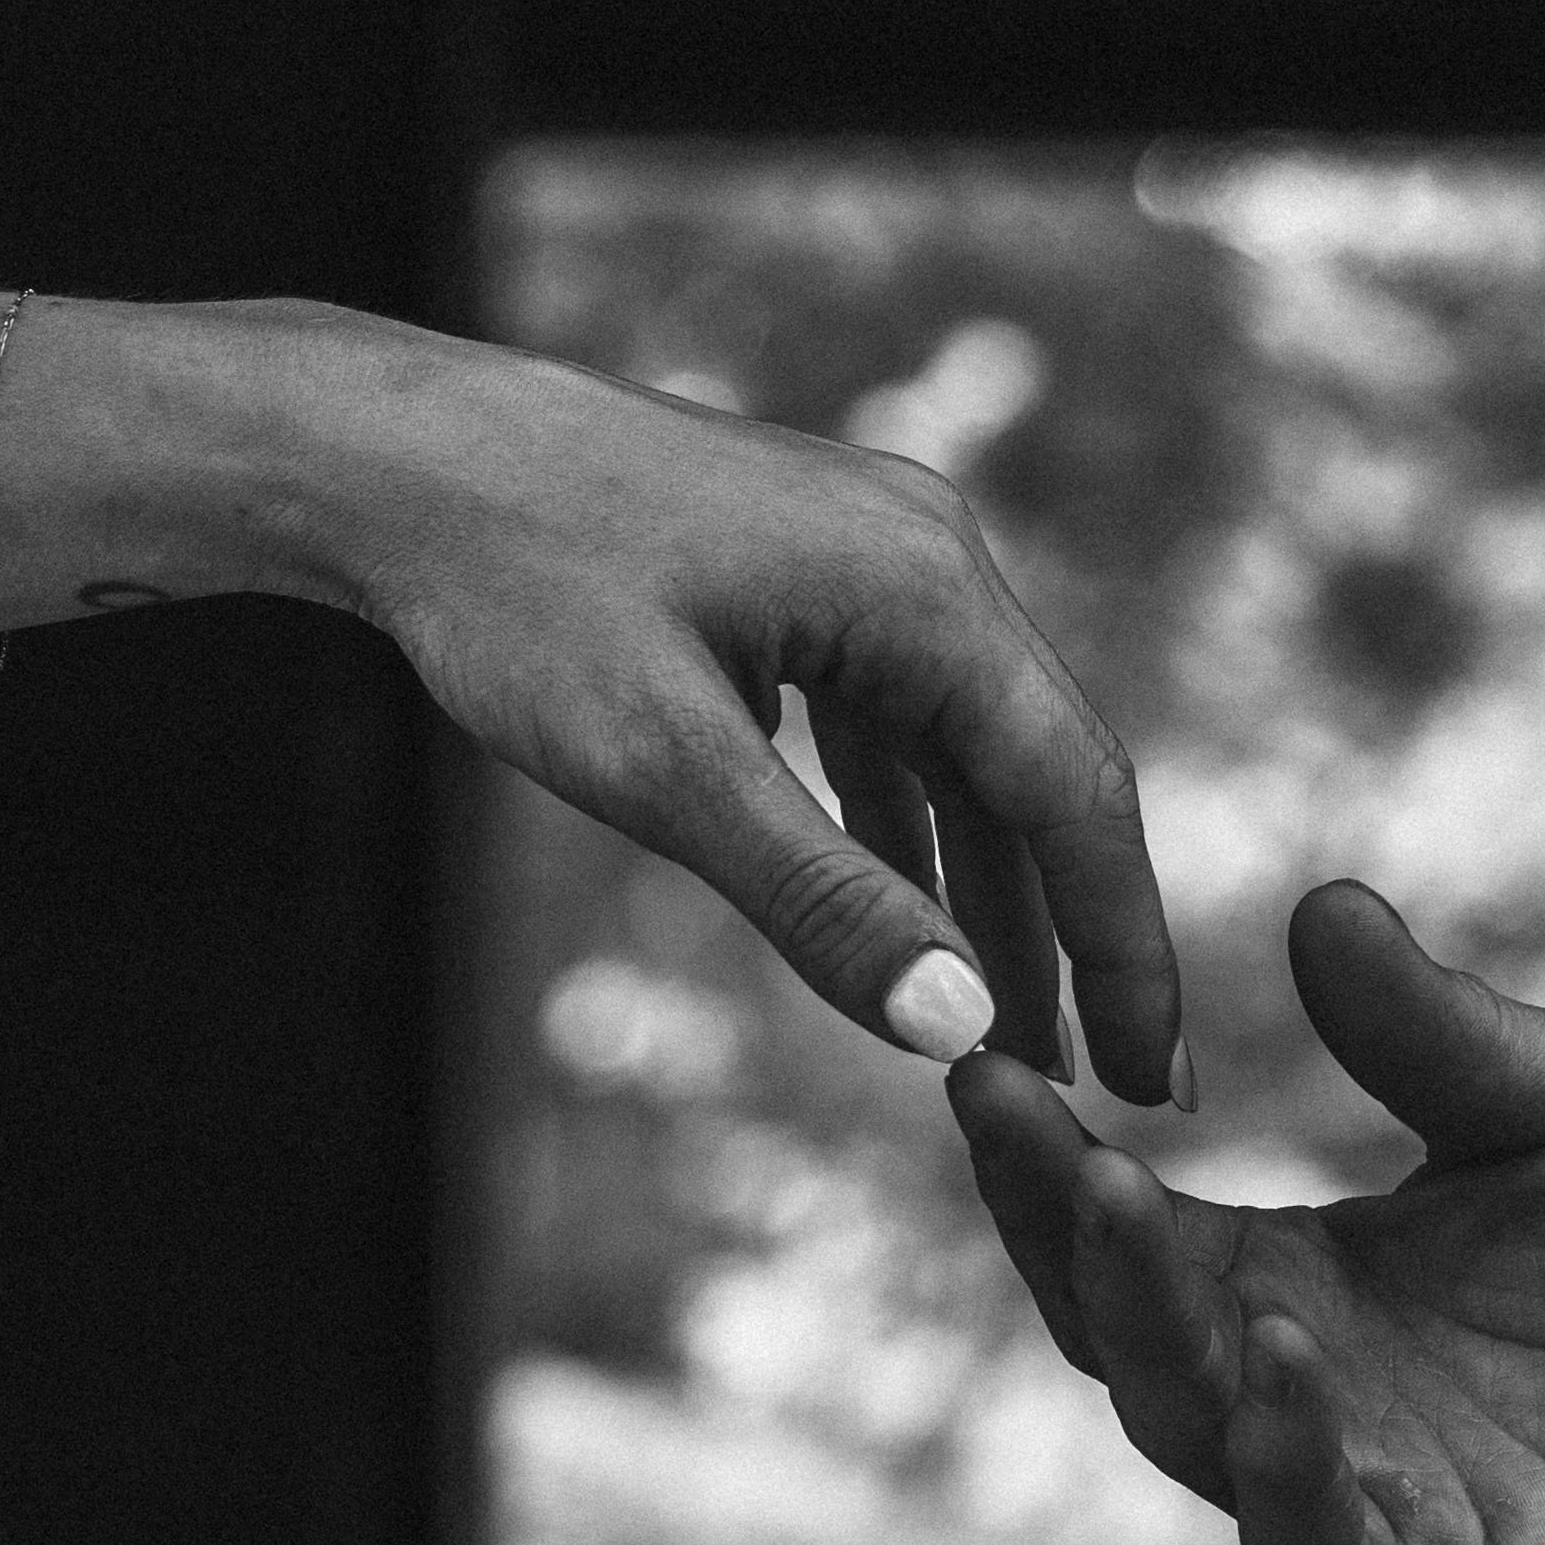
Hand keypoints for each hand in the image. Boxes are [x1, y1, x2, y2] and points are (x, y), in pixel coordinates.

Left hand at [303, 312, 1187, 1093]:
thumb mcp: (664, 768)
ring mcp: (872, 554)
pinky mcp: (811, 571)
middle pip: (1045, 771)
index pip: (1076, 791)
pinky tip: (916, 918)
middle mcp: (928, 552)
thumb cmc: (516, 592)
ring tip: (1017, 1036)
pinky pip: (899, 718)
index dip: (1122, 947)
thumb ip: (821, 899)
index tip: (1151, 1077)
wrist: (393, 457)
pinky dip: (914, 827)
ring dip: (992, 893)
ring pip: (971, 753)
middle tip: (1116, 1087)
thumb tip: (958, 1026)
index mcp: (924, 584)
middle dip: (1078, 936)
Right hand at [946, 879, 1544, 1544]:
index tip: (988, 1053)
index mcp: (1295, 1286)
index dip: (1048, 1155)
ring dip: (1143, 1319)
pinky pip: (1319, 1526)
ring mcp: (1352, 1498)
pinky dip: (1284, 1445)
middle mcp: (1294, 1397)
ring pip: (1191, 1425)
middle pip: (1120, 1324)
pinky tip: (1277, 1350)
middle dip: (1055, 1221)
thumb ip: (1438, 1029)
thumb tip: (1322, 901)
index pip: (1128, 1230)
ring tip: (1117, 1198)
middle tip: (1009, 1108)